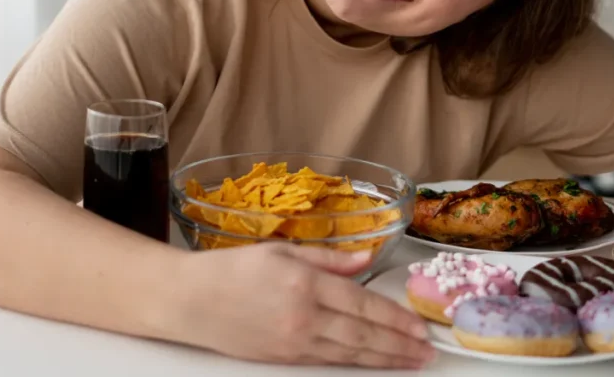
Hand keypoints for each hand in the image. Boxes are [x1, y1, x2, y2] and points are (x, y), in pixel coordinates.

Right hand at [169, 242, 434, 368]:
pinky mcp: (281, 358)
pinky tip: (370, 363)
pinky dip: (354, 363)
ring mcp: (292, 342)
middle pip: (362, 334)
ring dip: (384, 359)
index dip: (395, 318)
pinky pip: (326, 362)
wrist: (187, 301)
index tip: (418, 326)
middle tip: (426, 353)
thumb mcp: (282, 250)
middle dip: (398, 345)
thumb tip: (367, 257)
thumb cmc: (231, 269)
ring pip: (348, 354)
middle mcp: (302, 316)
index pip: (363, 303)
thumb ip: (329, 257)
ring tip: (409, 362)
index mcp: (305, 282)